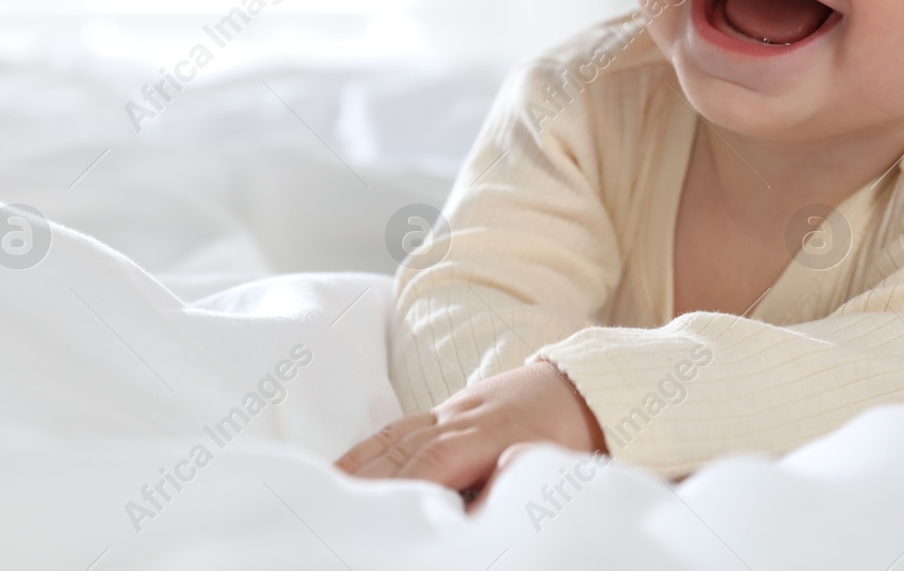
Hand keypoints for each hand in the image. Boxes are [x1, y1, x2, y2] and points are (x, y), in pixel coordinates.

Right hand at [334, 361, 604, 498]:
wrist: (579, 385)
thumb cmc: (570, 435)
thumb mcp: (551, 466)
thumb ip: (508, 488)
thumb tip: (468, 517)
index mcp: (489, 432)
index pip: (431, 462)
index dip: (397, 487)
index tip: (369, 515)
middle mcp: (461, 417)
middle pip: (401, 450)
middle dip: (363, 481)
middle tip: (328, 512)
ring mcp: (450, 410)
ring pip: (393, 437)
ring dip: (356, 465)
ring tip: (323, 493)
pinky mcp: (444, 411)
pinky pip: (397, 428)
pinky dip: (367, 449)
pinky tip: (346, 468)